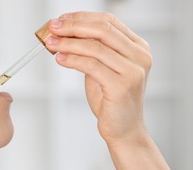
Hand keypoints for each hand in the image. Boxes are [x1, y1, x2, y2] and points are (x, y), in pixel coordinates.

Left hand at [46, 12, 151, 145]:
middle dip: (73, 26)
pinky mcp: (122, 86)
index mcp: (139, 48)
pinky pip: (91, 65)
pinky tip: (60, 59)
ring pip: (95, 47)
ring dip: (68, 43)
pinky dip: (72, 59)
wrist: (124, 130)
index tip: (62, 19)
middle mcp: (140, 57)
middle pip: (102, 30)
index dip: (82, 17)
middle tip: (53, 28)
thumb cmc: (113, 100)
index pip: (109, 22)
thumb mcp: (104, 68)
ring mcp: (133, 72)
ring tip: (51, 43)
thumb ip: (94, 50)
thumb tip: (65, 32)